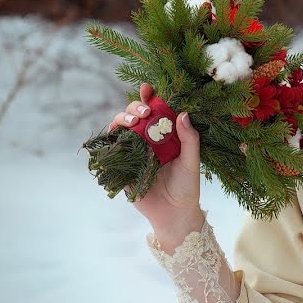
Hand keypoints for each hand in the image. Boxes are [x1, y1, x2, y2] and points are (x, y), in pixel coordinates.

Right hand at [109, 83, 202, 234]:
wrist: (173, 214)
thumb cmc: (186, 187)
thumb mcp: (192, 162)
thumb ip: (189, 139)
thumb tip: (183, 114)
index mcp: (165, 135)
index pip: (156, 111)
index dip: (149, 97)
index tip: (147, 88)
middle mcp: (148, 140)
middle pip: (135, 115)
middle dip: (136, 108)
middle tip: (145, 113)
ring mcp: (133, 151)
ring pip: (121, 128)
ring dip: (123, 120)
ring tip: (133, 123)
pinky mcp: (122, 166)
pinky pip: (111, 149)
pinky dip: (110, 140)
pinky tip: (115, 135)